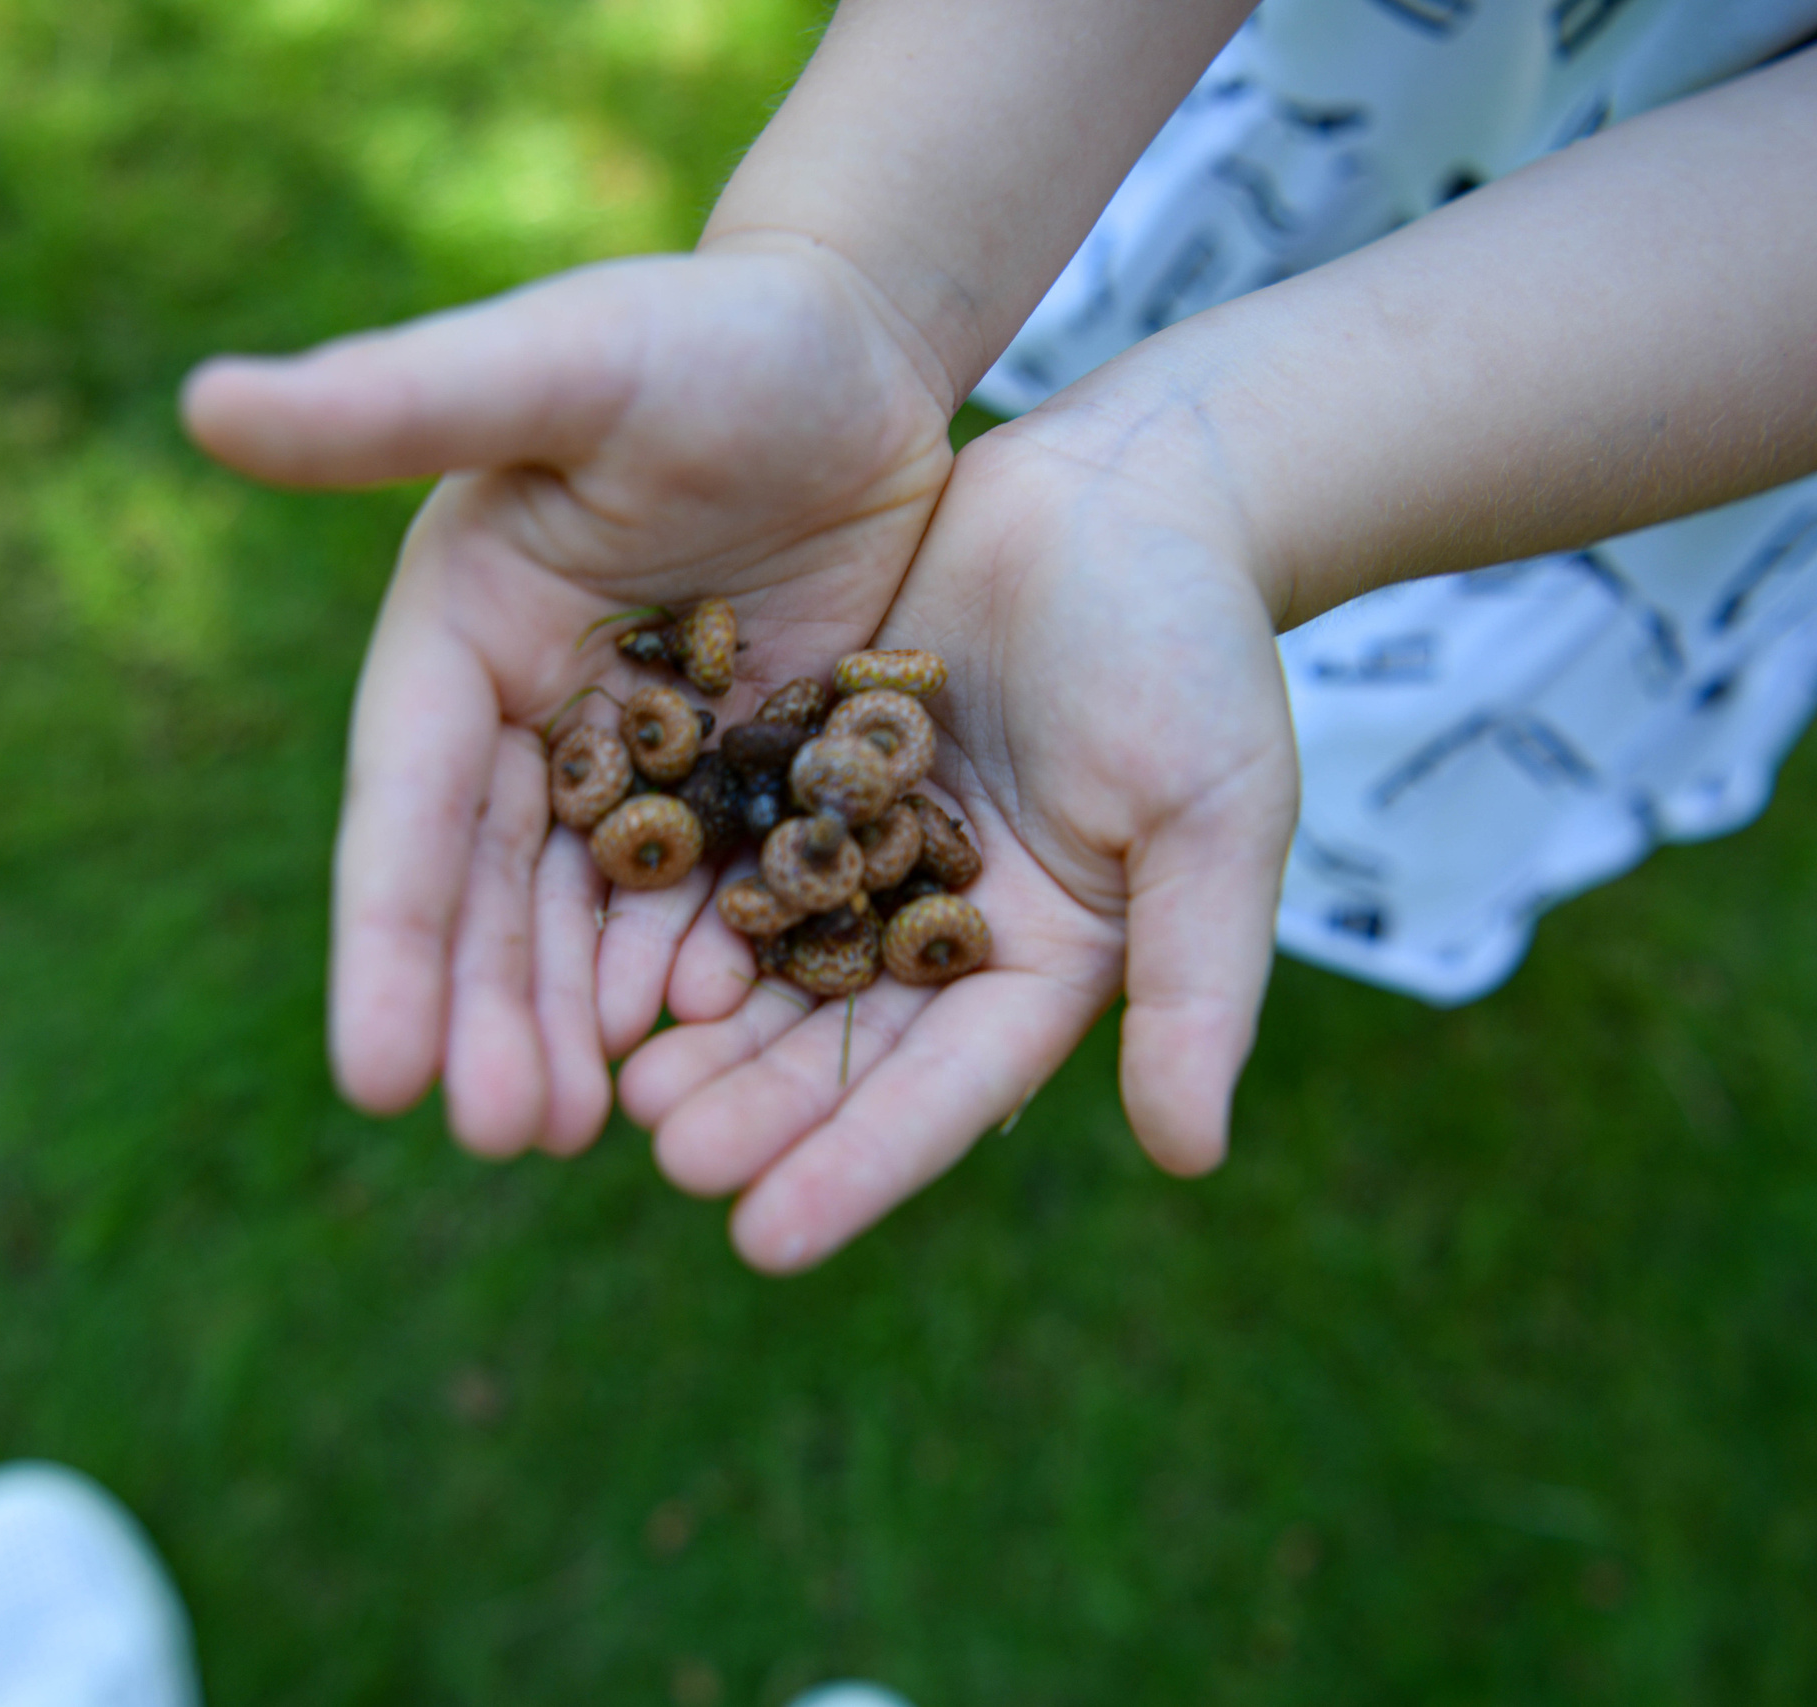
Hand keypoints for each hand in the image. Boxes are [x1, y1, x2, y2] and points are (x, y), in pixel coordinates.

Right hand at [182, 240, 956, 1158]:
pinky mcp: (744, 770)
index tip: (375, 1079)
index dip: (390, 943)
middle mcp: (531, 715)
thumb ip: (397, 404)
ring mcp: (642, 755)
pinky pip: (717, 892)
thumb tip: (205, 404)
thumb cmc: (702, 332)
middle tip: (497, 1137)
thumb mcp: (561, 361)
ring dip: (578, 1024)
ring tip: (573, 1134)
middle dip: (486, 1016)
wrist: (851, 345)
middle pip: (496, 892)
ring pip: (596, 916)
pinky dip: (701, 971)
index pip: (408, 812)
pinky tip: (702, 1052)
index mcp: (458, 638)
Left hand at [618, 411, 1300, 1269]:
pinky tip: (599, 942)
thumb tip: (1189, 1157)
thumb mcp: (1216, 814)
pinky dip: (671, 897)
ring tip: (615, 1079)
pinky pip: (726, 841)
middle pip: (835, 1042)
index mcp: (1042, 963)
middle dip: (752, 1106)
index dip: (855, 1165)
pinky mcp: (804, 766)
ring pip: (766, 956)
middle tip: (661, 1156)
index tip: (760, 1241)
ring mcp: (865, 846)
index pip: (940, 1090)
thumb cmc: (1196, 651)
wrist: (1128, 491)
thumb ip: (1198, 980)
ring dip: (696, 1026)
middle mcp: (942, 927)